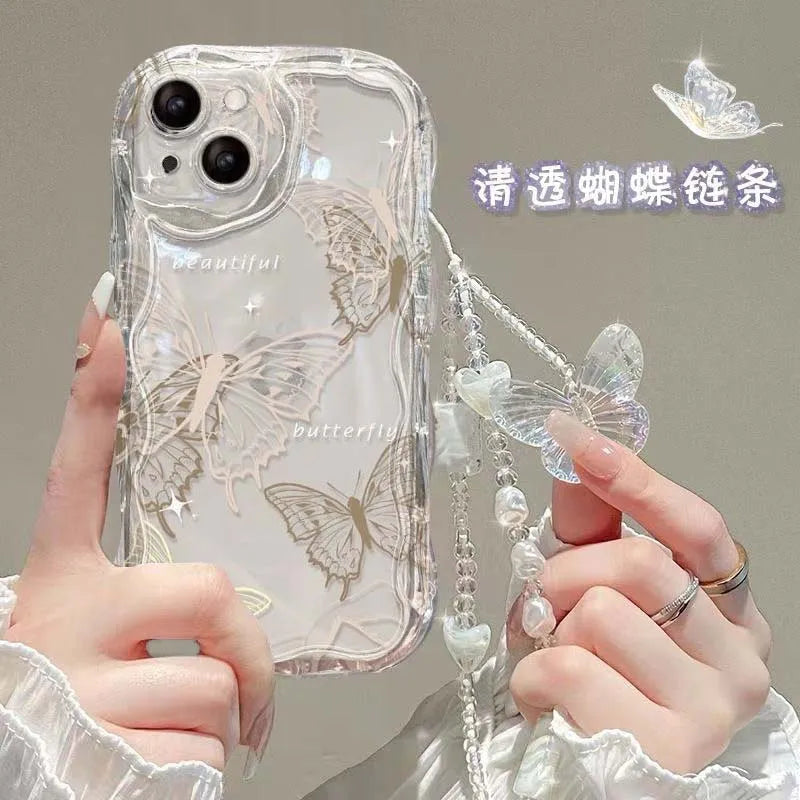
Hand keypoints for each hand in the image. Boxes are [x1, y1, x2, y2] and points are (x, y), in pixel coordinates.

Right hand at [7, 273, 273, 773]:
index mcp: (61, 580)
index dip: (96, 401)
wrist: (27, 772)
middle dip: (247, 642)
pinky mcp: (113, 756)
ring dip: (226, 715)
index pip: (76, 474)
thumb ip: (150, 597)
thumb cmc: (76, 691)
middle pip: (207, 593)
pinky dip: (209, 759)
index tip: (112, 329)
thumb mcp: (97, 629)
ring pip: (217, 682)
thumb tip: (219, 601)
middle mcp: (66, 623)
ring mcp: (85, 692)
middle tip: (243, 672)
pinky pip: (209, 747)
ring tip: (183, 724)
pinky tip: (165, 758)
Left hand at [509, 410, 770, 773]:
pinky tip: (546, 698)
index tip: (576, 437)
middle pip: (641, 564)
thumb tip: (573, 452)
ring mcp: (714, 711)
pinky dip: (534, 676)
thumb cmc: (593, 672)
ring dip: (548, 631)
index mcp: (730, 610)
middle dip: (565, 575)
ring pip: (601, 615)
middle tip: (543, 607)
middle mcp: (741, 659)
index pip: (700, 528)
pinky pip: (573, 670)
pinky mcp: (671, 753)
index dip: (637, 481)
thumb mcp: (589, 588)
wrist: (579, 766)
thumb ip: (590, 524)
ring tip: (553, 659)